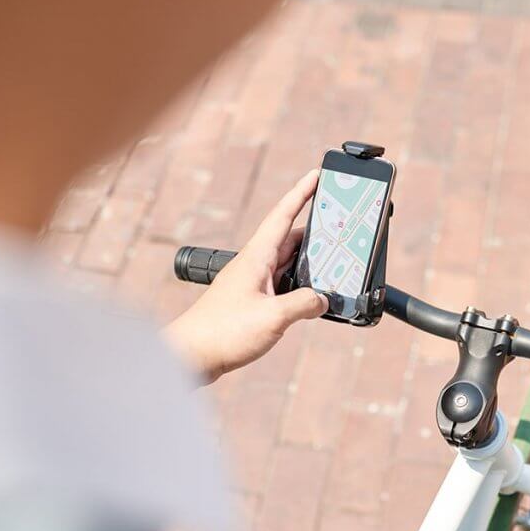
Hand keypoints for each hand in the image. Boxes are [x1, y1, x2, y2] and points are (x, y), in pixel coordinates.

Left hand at [165, 171, 326, 383]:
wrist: (190, 355)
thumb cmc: (222, 331)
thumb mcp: (273, 317)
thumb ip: (304, 304)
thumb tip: (323, 299)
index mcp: (257, 256)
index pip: (283, 214)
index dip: (302, 192)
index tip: (317, 175)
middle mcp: (254, 264)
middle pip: (291, 238)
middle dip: (316, 230)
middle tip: (340, 225)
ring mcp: (252, 282)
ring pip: (288, 263)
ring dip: (310, 261)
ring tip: (334, 261)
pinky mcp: (251, 301)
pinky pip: (283, 284)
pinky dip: (300, 284)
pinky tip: (313, 296)